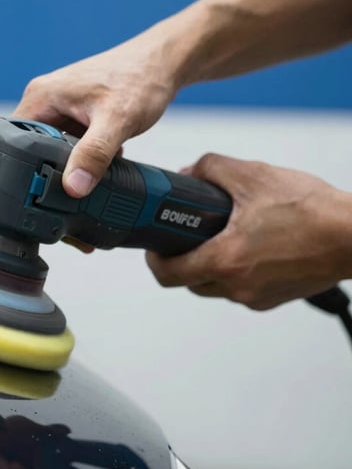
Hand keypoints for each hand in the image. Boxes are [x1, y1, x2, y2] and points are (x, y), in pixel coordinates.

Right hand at [14, 35, 178, 197]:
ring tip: (91, 169)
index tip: (45, 188)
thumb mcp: (116, 121)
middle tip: (73, 185)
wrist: (163, 64)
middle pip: (32, 149)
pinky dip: (85, 157)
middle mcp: (45, 101)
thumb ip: (94, 154)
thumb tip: (74, 186)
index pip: (15, 141)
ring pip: (53, 150)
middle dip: (52, 169)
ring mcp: (60, 108)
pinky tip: (102, 161)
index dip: (27, 168)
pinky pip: (70, 145)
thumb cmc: (140, 78)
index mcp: (41, 96)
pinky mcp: (75, 116)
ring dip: (71, 164)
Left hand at [146, 154, 351, 309]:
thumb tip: (190, 173)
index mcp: (225, 260)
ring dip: (208, 266)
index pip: (168, 275)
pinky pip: (241, 289)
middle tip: (183, 238)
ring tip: (220, 237)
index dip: (154, 260)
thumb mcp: (253, 175)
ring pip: (214, 287)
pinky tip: (249, 247)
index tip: (155, 245)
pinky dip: (236, 271)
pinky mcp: (274, 299)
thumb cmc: (313, 211)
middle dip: (181, 261)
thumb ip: (211, 169)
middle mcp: (237, 286)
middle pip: (188, 283)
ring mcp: (256, 297)